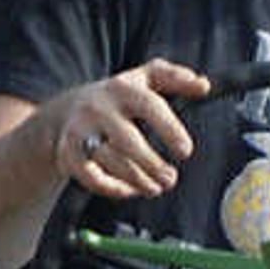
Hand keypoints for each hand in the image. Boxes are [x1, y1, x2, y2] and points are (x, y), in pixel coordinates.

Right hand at [52, 59, 213, 204]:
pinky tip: (130, 190)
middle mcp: (99, 108)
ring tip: (156, 188)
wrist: (65, 111)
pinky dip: (113, 188)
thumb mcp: (143, 79)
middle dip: (153, 165)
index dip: (169, 129)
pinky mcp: (69, 153)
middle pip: (128, 141)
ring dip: (138, 180)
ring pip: (112, 162)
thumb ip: (174, 78)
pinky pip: (92, 177)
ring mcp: (81, 131)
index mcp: (123, 88)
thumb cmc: (116, 98)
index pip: (149, 105)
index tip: (186, 152)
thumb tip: (204, 85)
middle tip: (171, 179)